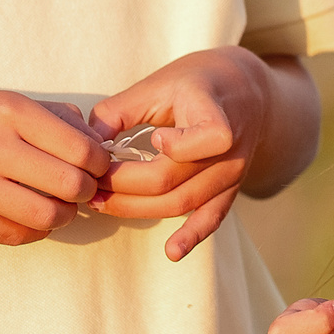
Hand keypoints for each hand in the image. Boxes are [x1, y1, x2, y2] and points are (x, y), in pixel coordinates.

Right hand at [0, 89, 109, 245]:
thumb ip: (53, 117)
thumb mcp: (3, 99)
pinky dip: (34, 230)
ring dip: (63, 215)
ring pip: (46, 216)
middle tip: (83, 189)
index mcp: (8, 110)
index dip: (100, 164)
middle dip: (87, 191)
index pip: (80, 149)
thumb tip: (97, 142)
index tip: (98, 166)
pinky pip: (14, 235)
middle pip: (69, 185)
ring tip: (58, 205)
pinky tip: (30, 215)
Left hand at [90, 48, 272, 260]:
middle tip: (90, 184)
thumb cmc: (198, 82)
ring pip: (183, 203)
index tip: (152, 137)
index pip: (210, 137)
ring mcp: (232, 172)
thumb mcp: (161, 81)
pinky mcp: (230, 189)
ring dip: (138, 209)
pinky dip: (192, 236)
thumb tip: (87, 142)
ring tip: (102, 204)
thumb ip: (122, 110)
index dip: (178, 145)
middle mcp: (231, 147)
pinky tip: (172, 252)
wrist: (247, 91)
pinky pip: (212, 218)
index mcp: (215, 112)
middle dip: (125, 187)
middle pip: (175, 180)